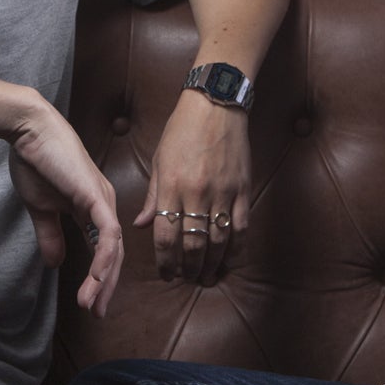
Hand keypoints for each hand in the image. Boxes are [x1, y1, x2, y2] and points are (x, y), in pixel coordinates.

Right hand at [3, 94, 123, 316]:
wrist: (28, 130)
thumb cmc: (34, 161)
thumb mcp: (41, 208)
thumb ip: (51, 235)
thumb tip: (56, 264)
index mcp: (93, 208)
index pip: (104, 249)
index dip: (99, 278)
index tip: (90, 302)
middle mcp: (104, 205)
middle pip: (114, 254)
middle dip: (106, 286)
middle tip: (96, 312)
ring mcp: (103, 200)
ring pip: (114, 249)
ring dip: (104, 280)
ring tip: (91, 303)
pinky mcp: (96, 197)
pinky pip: (108, 235)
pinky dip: (104, 259)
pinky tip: (98, 279)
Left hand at [137, 91, 250, 284]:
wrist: (215, 105)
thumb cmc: (182, 130)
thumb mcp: (159, 160)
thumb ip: (153, 197)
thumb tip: (141, 226)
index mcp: (171, 186)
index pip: (166, 236)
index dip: (166, 261)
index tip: (166, 273)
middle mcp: (197, 193)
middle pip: (193, 244)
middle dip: (189, 268)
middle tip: (186, 279)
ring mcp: (223, 192)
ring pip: (219, 241)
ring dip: (212, 264)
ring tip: (207, 277)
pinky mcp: (243, 189)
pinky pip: (241, 226)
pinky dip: (236, 247)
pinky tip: (230, 259)